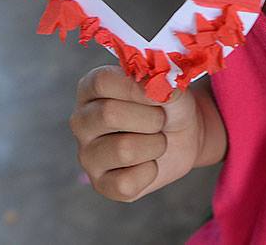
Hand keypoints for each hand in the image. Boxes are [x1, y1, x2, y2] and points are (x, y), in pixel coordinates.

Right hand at [70, 65, 205, 201]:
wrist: (183, 136)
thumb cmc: (168, 105)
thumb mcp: (170, 87)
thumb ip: (163, 83)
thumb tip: (159, 89)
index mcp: (91, 88)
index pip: (102, 82)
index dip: (135, 87)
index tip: (159, 91)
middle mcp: (82, 121)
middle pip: (109, 114)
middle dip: (150, 118)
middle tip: (161, 120)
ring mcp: (87, 155)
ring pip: (123, 150)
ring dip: (155, 145)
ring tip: (157, 140)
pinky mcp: (101, 185)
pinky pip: (127, 183)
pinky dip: (150, 172)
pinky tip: (150, 162)